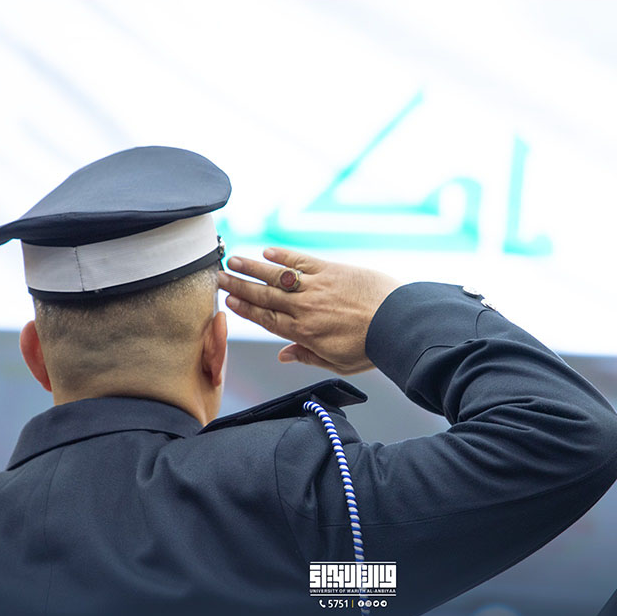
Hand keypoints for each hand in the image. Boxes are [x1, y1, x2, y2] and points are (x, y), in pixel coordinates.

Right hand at [217, 247, 399, 374]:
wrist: (397, 323)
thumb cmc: (371, 346)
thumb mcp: (336, 363)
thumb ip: (307, 357)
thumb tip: (284, 356)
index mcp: (303, 332)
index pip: (266, 318)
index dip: (245, 309)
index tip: (228, 301)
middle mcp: (304, 307)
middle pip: (264, 295)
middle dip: (239, 286)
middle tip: (218, 277)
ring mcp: (316, 286)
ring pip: (277, 276)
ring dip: (252, 268)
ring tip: (233, 260)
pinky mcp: (331, 270)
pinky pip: (301, 261)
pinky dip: (283, 256)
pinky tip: (268, 252)